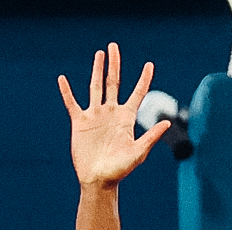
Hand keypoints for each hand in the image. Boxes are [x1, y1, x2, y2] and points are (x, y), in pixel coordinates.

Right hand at [59, 43, 167, 188]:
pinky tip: (62, 79)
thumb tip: (168, 122)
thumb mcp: (138, 153)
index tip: (149, 64)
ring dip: (97, 70)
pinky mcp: (80, 123)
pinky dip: (67, 91)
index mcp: (126, 118)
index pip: (137, 93)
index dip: (144, 79)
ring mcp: (95, 116)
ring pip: (95, 87)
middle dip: (114, 64)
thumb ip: (151, 137)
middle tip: (114, 46)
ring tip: (99, 54)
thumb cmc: (120, 171)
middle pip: (114, 82)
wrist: (98, 181)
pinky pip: (72, 103)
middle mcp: (111, 113)